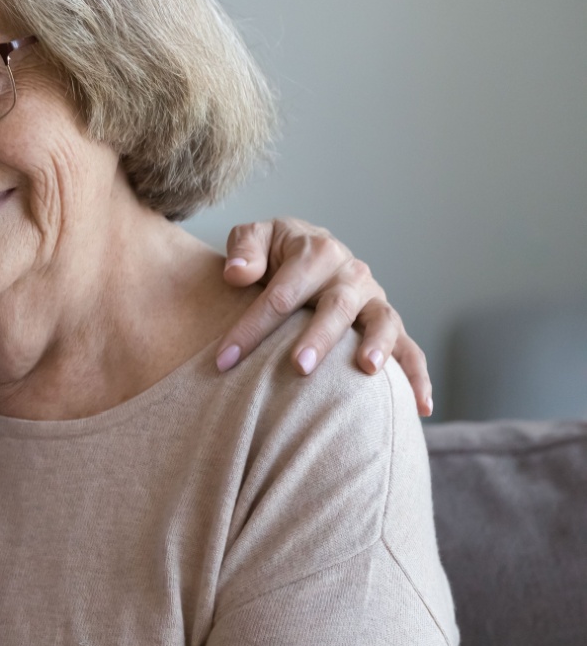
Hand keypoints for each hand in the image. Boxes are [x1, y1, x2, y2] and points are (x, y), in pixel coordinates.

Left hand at [214, 218, 431, 415]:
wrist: (308, 249)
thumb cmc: (275, 252)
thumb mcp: (256, 238)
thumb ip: (244, 249)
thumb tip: (237, 274)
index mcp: (315, 252)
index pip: (281, 294)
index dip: (251, 327)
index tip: (224, 359)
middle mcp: (350, 273)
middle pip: (336, 307)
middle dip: (319, 337)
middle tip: (300, 367)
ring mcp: (372, 298)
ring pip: (382, 322)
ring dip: (378, 346)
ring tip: (366, 370)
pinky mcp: (387, 320)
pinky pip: (410, 348)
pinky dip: (418, 375)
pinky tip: (421, 407)